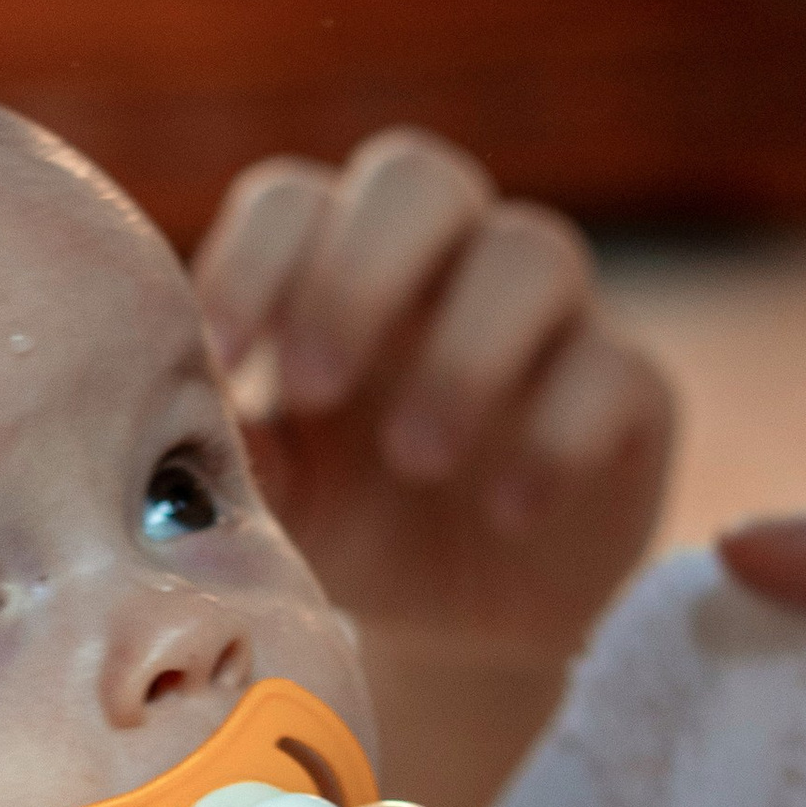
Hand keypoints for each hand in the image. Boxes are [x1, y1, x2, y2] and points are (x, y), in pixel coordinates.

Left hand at [194, 132, 668, 806]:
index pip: (293, 199)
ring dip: (462, 351)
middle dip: (360, 272)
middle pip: (420, 175)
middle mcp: (447, 264)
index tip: (224, 360)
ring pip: (533, 250)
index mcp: (337, 266)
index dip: (255, 260)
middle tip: (315, 387)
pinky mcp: (631, 394)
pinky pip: (616, 368)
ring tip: (414, 461)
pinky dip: (557, 436)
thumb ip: (232, 452)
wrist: (458, 631)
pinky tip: (504, 512)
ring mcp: (550, 319)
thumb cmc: (346, 528)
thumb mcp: (273, 500)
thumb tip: (174, 429)